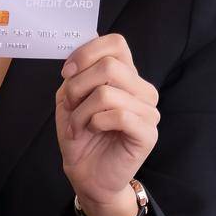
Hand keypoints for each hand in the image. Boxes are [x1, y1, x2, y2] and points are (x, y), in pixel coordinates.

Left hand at [54, 33, 159, 215]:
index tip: (67, 73)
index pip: (116, 43)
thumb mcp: (70, 96)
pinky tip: (92, 131)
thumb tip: (86, 45)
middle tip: (71, 105)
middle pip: (109, 66)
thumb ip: (78, 71)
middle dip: (77, 86)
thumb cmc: (80, 133)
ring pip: (107, 92)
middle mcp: (142, 89)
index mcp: (126, 75)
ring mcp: (148, 111)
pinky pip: (118, 115)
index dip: (86, 53)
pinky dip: (94, 122)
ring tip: (78, 125)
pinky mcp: (148, 133)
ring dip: (81, 111)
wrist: (86, 172)